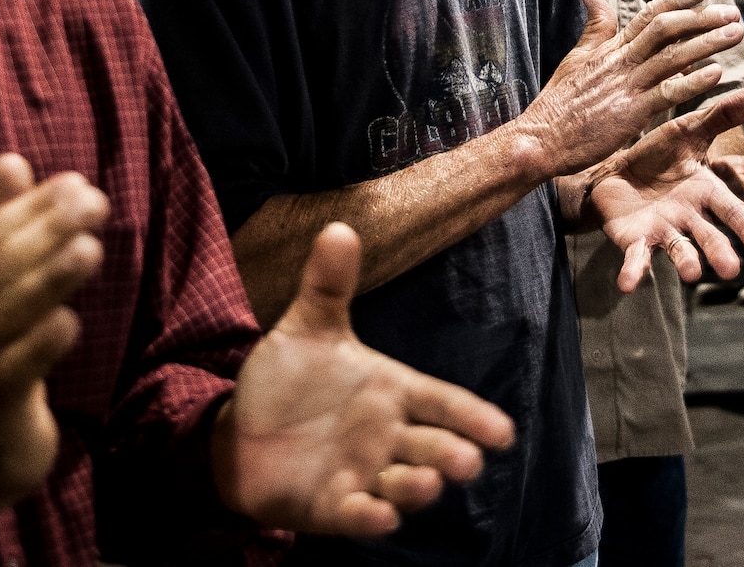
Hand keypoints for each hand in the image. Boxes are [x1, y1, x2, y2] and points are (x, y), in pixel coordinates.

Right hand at [0, 154, 108, 518]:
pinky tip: (71, 324)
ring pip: (7, 319)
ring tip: (89, 250)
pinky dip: (40, 347)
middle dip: (48, 233)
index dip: (32, 209)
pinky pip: (14, 375)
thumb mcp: (1, 291)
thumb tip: (11, 160)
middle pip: (1, 271)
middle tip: (95, 203)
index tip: (78, 181)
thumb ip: (4, 228)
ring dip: (49, 281)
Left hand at [213, 223, 514, 535]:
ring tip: (425, 482)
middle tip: (468, 461)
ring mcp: (362, 473)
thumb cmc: (288, 380)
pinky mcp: (331, 505)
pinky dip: (370, 517)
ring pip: (403, 485)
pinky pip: (357, 514)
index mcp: (392, 391)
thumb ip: (327, 285)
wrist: (239, 430)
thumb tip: (339, 227)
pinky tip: (378, 516)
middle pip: (433, 446)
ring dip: (417, 488)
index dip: (473, 416)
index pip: (442, 403)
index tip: (504, 432)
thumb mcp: (308, 328)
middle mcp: (386, 436)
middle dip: (453, 455)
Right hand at [517, 0, 743, 177]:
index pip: (650, 14)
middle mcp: (622, 62)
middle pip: (667, 29)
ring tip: (735, 32)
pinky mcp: (631, 113)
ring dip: (707, 42)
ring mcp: (627, 86)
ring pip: (673, 56)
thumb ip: (595, 28)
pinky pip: (667, 92)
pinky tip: (716, 74)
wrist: (541, 139)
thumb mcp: (576, 58)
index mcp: (611, 48)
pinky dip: (692, 81)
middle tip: (732, 11)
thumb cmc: (559, 104)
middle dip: (702, 17)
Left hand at [590, 90, 743, 290]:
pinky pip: (635, 258)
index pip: (732, 209)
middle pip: (709, 235)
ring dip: (685, 263)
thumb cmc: (658, 154)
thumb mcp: (689, 130)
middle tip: (733, 270)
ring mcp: (663, 231)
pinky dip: (633, 272)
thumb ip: (723, 115)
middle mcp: (689, 217)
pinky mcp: (636, 241)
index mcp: (705, 193)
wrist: (614, 170)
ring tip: (693, 275)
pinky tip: (627, 285)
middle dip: (721, 251)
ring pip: (678, 250)